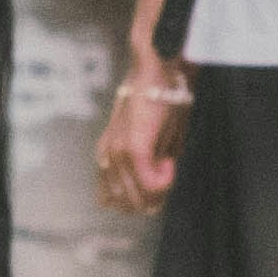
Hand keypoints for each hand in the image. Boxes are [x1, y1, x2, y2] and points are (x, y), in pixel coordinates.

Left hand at [94, 52, 194, 219]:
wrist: (161, 72)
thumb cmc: (160, 104)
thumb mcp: (151, 141)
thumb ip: (147, 167)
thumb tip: (152, 198)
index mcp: (106, 154)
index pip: (110, 201)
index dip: (138, 203)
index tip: (158, 186)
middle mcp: (107, 156)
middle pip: (124, 204)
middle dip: (149, 202)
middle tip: (167, 181)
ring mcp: (118, 152)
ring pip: (136, 198)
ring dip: (157, 192)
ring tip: (169, 168)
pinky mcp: (133, 148)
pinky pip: (148, 184)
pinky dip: (162, 182)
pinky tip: (171, 163)